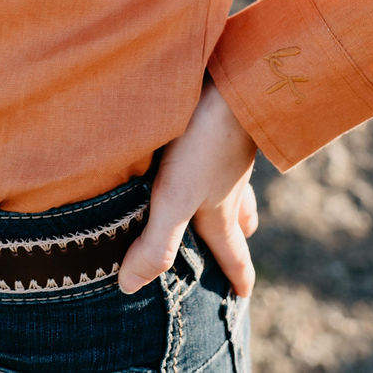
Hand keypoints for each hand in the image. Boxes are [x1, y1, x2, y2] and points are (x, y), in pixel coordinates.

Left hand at [117, 76, 257, 297]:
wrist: (232, 76)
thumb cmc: (204, 141)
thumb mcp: (177, 197)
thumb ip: (157, 242)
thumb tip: (128, 288)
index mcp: (221, 209)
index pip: (233, 252)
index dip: (238, 276)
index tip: (244, 296)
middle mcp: (231, 180)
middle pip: (239, 214)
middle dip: (239, 232)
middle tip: (241, 240)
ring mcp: (230, 146)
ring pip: (232, 177)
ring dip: (227, 188)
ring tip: (216, 188)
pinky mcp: (221, 114)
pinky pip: (221, 140)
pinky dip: (213, 147)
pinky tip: (193, 134)